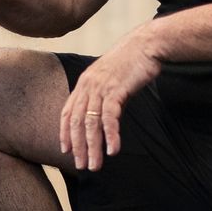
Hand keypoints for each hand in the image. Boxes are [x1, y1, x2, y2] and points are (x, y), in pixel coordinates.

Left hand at [59, 29, 161, 169]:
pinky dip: (110, 135)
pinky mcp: (116, 90)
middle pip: (77, 122)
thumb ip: (103, 96)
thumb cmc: (130, 62)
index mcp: (84, 83)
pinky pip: (110, 117)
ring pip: (91, 123)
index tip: (66, 151)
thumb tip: (103, 117)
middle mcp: (88, 86)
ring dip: (92, 147)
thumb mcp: (110, 79)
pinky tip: (113, 150)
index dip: (65, 133)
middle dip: (78, 146)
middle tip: (81, 166)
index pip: (67, 112)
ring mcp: (100, 87)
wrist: (146, 45)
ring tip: (95, 165)